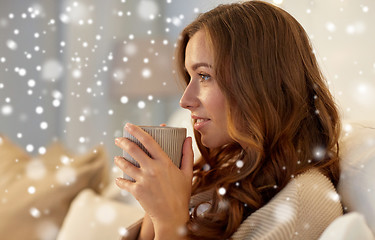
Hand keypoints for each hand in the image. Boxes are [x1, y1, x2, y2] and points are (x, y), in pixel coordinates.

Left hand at [114, 123, 193, 237]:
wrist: (172, 216)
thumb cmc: (181, 194)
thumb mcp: (187, 173)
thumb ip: (187, 155)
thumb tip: (189, 139)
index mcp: (164, 162)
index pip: (148, 141)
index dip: (137, 131)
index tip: (129, 125)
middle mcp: (152, 169)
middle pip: (133, 150)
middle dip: (123, 142)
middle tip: (119, 139)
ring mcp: (143, 180)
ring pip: (125, 165)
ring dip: (119, 160)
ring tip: (118, 157)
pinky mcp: (136, 191)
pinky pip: (123, 183)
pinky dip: (119, 181)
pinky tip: (118, 179)